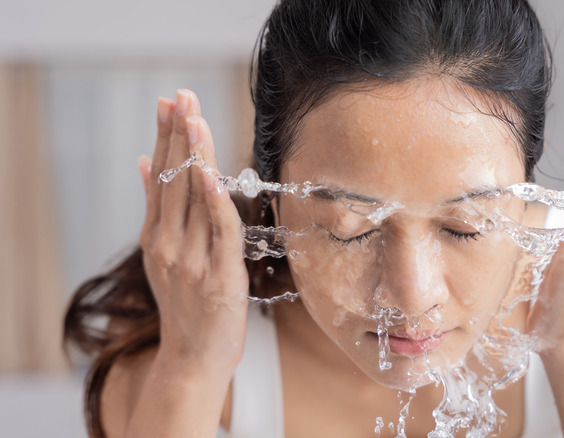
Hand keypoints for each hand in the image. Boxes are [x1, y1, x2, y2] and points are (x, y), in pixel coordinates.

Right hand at [138, 90, 247, 372]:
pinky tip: (212, 175)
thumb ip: (158, 210)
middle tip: (181, 95)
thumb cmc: (186, 307)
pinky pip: (220, 233)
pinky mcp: (218, 279)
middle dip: (179, 135)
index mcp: (157, 237)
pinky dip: (216, 203)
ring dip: (195, 156)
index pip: (161, 177)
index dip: (167, 138)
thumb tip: (145, 163)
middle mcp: (169, 245)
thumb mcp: (163, 255)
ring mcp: (192, 261)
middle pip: (174, 181)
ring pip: (195, 200)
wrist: (192, 361)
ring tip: (194, 118)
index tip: (169, 102)